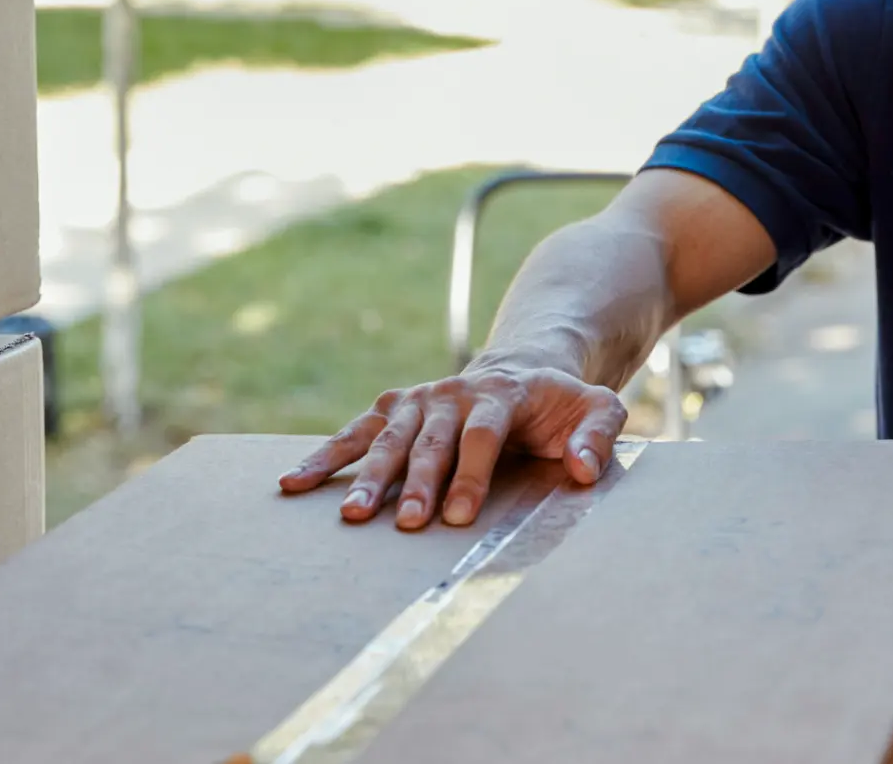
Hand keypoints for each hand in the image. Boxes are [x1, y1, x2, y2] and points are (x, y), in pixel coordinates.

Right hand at [278, 363, 627, 529]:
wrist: (522, 367)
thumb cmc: (561, 404)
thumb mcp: (598, 408)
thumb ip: (598, 434)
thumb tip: (580, 469)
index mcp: (501, 393)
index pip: (482, 433)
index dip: (471, 473)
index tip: (461, 516)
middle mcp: (453, 392)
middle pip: (431, 440)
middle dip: (417, 483)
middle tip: (404, 523)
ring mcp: (419, 399)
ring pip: (389, 439)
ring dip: (369, 477)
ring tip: (351, 515)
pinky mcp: (394, 408)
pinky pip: (355, 432)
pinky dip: (325, 455)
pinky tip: (295, 482)